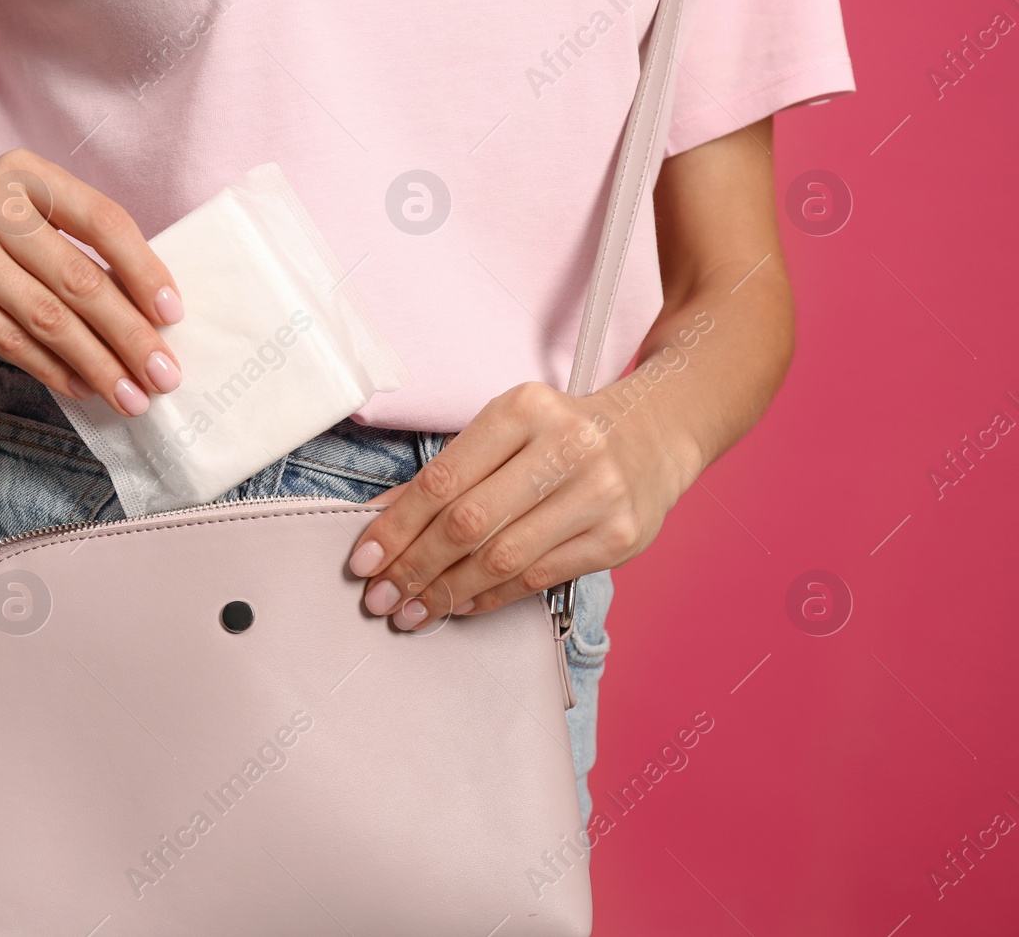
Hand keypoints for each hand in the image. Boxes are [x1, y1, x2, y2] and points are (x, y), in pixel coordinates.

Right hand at [0, 148, 183, 416]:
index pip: (102, 218)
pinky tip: (82, 389)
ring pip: (48, 318)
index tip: (173, 314)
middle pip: (79, 278)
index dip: (143, 269)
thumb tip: (143, 312)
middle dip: (131, 334)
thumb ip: (67, 246)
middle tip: (165, 373)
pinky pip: (11, 342)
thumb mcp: (10, 214)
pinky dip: (54, 371)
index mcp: (23, 173)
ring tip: (132, 396)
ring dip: (98, 364)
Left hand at [347, 381, 700, 628]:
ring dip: (447, 592)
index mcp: (525, 409)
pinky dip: (489, 598)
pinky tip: (458, 605)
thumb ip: (449, 472)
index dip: (397, 526)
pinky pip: (538, 579)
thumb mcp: (505, 431)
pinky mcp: (621, 537)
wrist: (656, 433)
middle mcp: (566, 447)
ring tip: (411, 611)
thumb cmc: (562, 433)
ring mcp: (599, 495)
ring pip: (503, 559)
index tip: (364, 560)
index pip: (443, 479)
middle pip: (469, 523)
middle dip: (414, 567)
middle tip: (380, 597)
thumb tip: (381, 519)